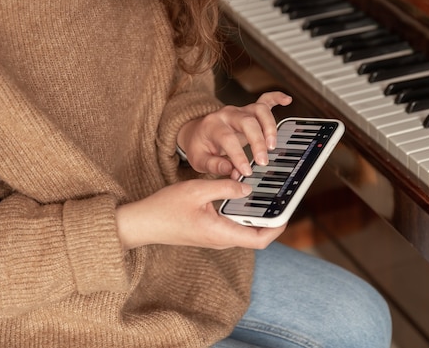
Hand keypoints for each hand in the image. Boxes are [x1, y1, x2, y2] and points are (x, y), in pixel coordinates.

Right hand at [115, 179, 286, 249]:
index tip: (287, 212)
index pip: (259, 240)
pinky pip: (233, 225)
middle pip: (255, 235)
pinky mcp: (210, 232)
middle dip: (270, 219)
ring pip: (244, 229)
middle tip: (281, 198)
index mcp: (220, 233)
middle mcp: (221, 239)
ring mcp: (216, 237)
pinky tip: (245, 196)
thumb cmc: (165, 208)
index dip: (277, 229)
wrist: (142, 223)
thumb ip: (225, 188)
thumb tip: (248, 188)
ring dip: (256, 215)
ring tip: (268, 195)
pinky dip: (242, 213)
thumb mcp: (197, 190)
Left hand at [177, 91, 292, 177]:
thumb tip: (232, 171)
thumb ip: (214, 165)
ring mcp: (240, 110)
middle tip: (263, 161)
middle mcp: (228, 114)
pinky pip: (265, 99)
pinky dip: (276, 98)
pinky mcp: (249, 110)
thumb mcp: (198, 160)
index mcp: (212, 125)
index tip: (246, 171)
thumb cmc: (199, 147)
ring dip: (269, 127)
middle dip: (257, 142)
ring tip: (273, 145)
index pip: (228, 138)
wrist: (197, 132)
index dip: (239, 156)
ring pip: (259, 110)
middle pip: (247, 122)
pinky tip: (287, 100)